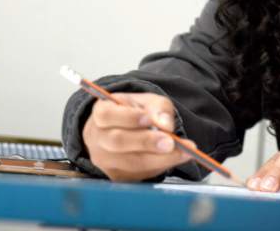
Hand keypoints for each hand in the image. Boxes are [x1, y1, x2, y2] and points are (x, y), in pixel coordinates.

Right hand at [82, 92, 196, 181]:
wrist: (128, 130)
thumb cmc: (137, 113)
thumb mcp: (149, 102)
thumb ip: (158, 108)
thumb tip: (165, 124)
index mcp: (101, 113)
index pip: (107, 116)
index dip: (128, 118)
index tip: (149, 119)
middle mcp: (97, 139)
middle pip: (117, 142)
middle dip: (146, 142)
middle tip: (170, 142)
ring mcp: (105, 161)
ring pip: (130, 162)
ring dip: (159, 158)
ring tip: (182, 151)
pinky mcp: (118, 176)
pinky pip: (140, 174)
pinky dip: (161, 166)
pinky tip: (178, 158)